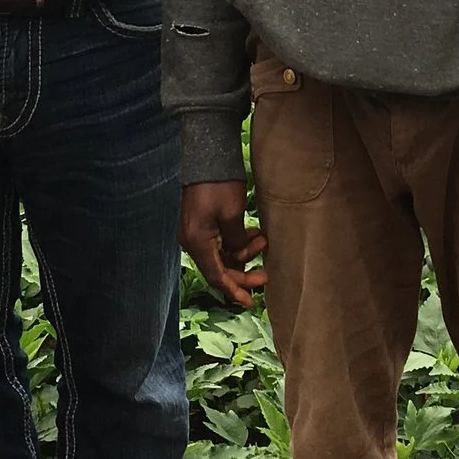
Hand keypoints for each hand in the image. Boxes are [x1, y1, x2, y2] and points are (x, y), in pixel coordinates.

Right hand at [181, 180, 267, 306]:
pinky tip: (253, 233)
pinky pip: (219, 242)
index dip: (234, 291)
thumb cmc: (219, 185)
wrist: (207, 155)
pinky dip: (236, 241)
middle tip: (266, 274)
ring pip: (222, 254)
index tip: (250, 302)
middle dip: (243, 272)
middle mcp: (191, 240)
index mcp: (196, 242)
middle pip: (219, 267)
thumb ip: (236, 242)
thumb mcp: (233, 216)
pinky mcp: (200, 223)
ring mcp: (194, 232)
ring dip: (243, 251)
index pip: (216, 276)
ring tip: (263, 239)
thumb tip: (238, 256)